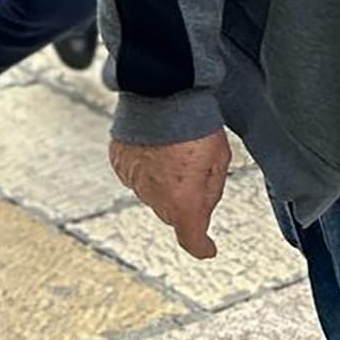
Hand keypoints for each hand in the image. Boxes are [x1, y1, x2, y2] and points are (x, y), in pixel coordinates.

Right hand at [111, 132, 230, 258]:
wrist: (161, 91)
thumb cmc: (194, 122)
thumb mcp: (220, 159)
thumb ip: (211, 191)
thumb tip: (201, 205)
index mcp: (182, 202)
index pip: (191, 239)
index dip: (202, 246)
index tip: (207, 248)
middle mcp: (154, 197)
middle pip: (173, 213)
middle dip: (185, 202)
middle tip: (197, 173)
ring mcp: (133, 180)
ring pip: (153, 194)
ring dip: (165, 183)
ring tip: (176, 152)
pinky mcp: (119, 161)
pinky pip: (136, 174)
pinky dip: (146, 168)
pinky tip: (157, 148)